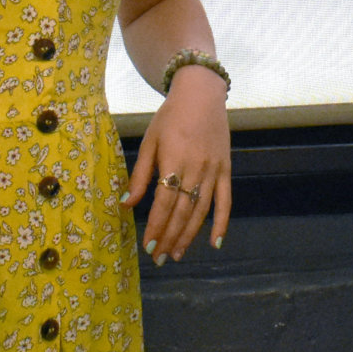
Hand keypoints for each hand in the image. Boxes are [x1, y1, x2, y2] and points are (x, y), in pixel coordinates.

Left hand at [122, 72, 229, 261]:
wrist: (201, 94)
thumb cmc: (170, 117)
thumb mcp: (150, 140)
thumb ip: (140, 174)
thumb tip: (126, 203)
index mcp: (174, 160)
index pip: (164, 201)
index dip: (156, 225)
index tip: (147, 245)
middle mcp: (196, 168)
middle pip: (182, 211)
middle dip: (169, 237)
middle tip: (159, 257)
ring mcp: (214, 171)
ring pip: (201, 210)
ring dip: (189, 235)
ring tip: (177, 254)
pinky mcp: (226, 170)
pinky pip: (226, 201)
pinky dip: (221, 223)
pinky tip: (214, 242)